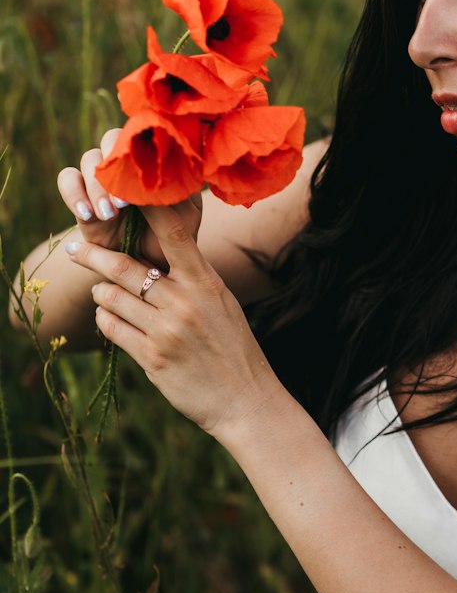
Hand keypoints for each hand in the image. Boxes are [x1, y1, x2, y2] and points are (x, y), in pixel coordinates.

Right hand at [56, 127, 202, 267]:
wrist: (152, 270)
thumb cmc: (176, 238)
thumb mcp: (185, 218)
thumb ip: (175, 195)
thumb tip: (157, 178)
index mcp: (153, 161)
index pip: (142, 136)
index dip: (141, 149)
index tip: (148, 177)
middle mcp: (126, 164)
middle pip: (111, 139)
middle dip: (116, 164)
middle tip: (125, 199)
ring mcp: (102, 179)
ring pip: (89, 159)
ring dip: (97, 185)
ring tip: (109, 214)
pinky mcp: (81, 197)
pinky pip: (67, 178)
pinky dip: (73, 193)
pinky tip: (87, 214)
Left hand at [66, 203, 280, 438]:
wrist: (245, 400)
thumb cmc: (234, 348)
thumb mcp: (223, 304)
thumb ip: (193, 279)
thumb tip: (157, 256)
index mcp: (206, 283)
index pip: (173, 234)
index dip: (147, 208)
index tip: (123, 192)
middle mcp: (184, 302)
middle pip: (125, 267)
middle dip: (93, 255)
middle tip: (74, 248)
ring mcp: (166, 331)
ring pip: (112, 298)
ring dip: (102, 294)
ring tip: (104, 294)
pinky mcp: (152, 358)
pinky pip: (112, 329)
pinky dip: (105, 320)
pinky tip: (111, 319)